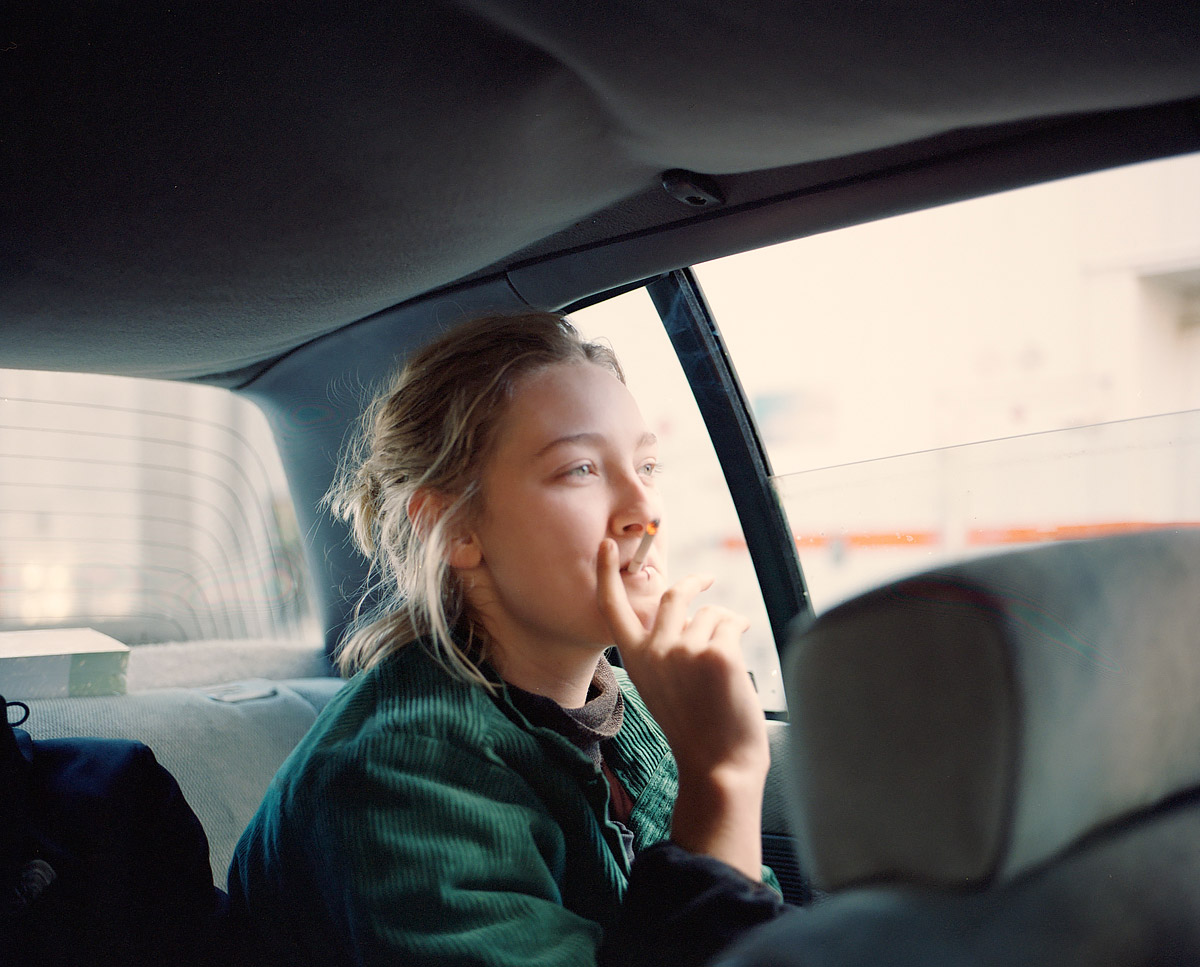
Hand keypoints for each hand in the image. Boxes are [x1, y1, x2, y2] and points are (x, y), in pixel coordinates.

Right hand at [596, 539, 768, 878]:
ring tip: (729, 664)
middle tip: (707, 580)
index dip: (605, 574)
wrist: (718, 765)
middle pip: (673, 595)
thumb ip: (668, 648)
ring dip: (726, 627)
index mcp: (635, 659)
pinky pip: (733, 624)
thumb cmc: (697, 729)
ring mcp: (685, 650)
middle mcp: (655, 650)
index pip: (612, 607)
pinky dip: (741, 634)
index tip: (604, 545)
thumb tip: (695, 612)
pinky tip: (740, 665)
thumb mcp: (665, 685)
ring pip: (711, 614)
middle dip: (694, 583)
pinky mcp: (718, 653)